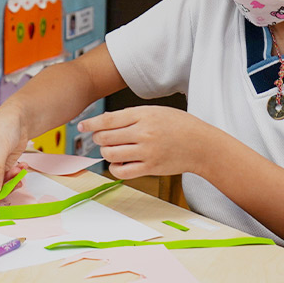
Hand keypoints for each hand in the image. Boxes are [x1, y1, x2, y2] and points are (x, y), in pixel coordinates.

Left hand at [78, 106, 225, 179]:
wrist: (201, 145)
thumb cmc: (179, 126)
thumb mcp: (156, 111)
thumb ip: (131, 115)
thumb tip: (104, 121)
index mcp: (143, 115)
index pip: (108, 119)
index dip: (91, 123)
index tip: (82, 126)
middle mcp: (143, 133)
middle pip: (105, 137)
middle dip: (98, 138)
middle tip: (101, 138)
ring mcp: (146, 151)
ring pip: (110, 154)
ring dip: (106, 152)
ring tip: (112, 150)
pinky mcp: (150, 167)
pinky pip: (122, 171)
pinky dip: (114, 167)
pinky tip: (119, 162)